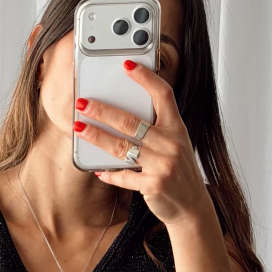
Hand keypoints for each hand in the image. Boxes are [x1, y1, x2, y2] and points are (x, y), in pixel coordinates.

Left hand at [72, 59, 211, 225]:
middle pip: (131, 121)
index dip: (146, 78)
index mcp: (177, 128)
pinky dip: (109, 173)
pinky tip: (97, 169)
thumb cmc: (179, 173)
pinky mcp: (153, 185)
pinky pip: (124, 176)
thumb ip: (155, 129)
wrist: (192, 206)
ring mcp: (163, 165)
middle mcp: (171, 144)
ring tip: (79, 128)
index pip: (163, 95)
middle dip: (103, 111)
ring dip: (97, 136)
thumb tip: (121, 116)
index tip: (127, 65)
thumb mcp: (175, 145)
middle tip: (83, 104)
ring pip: (122, 146)